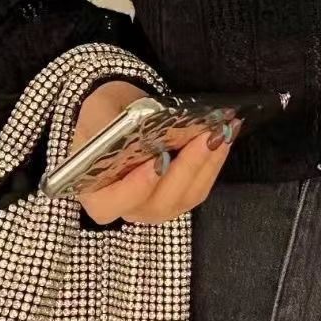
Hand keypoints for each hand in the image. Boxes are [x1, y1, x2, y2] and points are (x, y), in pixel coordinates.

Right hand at [69, 81, 238, 225]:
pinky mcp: (180, 197)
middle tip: (205, 137)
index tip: (155, 162)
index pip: (110, 205)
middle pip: (160, 202)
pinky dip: (214, 161)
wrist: (121, 116)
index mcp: (96, 194)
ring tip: (221, 132)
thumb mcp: (96, 112)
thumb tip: (133, 127)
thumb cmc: (104, 118)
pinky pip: (200, 186)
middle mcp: (128, 209)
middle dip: (187, 167)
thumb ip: (107, 124)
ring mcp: (156, 207)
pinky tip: (224, 136)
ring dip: (207, 163)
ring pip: (186, 195)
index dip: (135, 188)